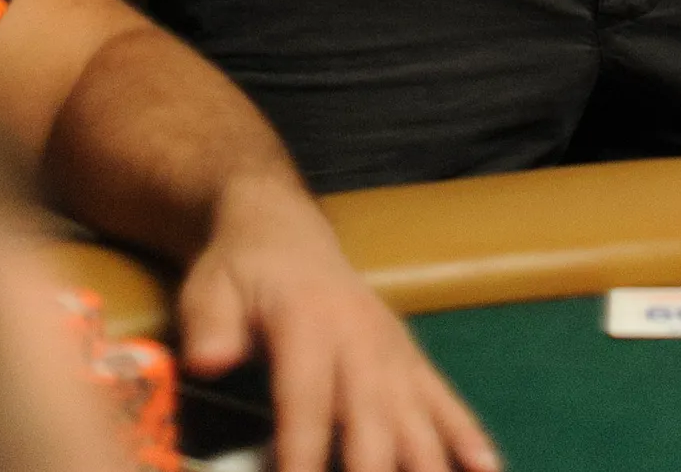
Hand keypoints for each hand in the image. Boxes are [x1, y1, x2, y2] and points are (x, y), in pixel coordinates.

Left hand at [178, 173, 500, 471]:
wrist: (282, 232)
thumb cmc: (242, 271)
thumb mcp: (210, 288)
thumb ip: (210, 327)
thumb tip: (210, 361)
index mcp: (309, 324)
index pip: (308, 405)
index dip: (303, 459)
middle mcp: (362, 341)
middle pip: (374, 425)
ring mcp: (394, 354)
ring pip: (420, 423)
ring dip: (429, 467)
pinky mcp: (411, 363)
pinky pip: (448, 405)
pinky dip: (471, 442)